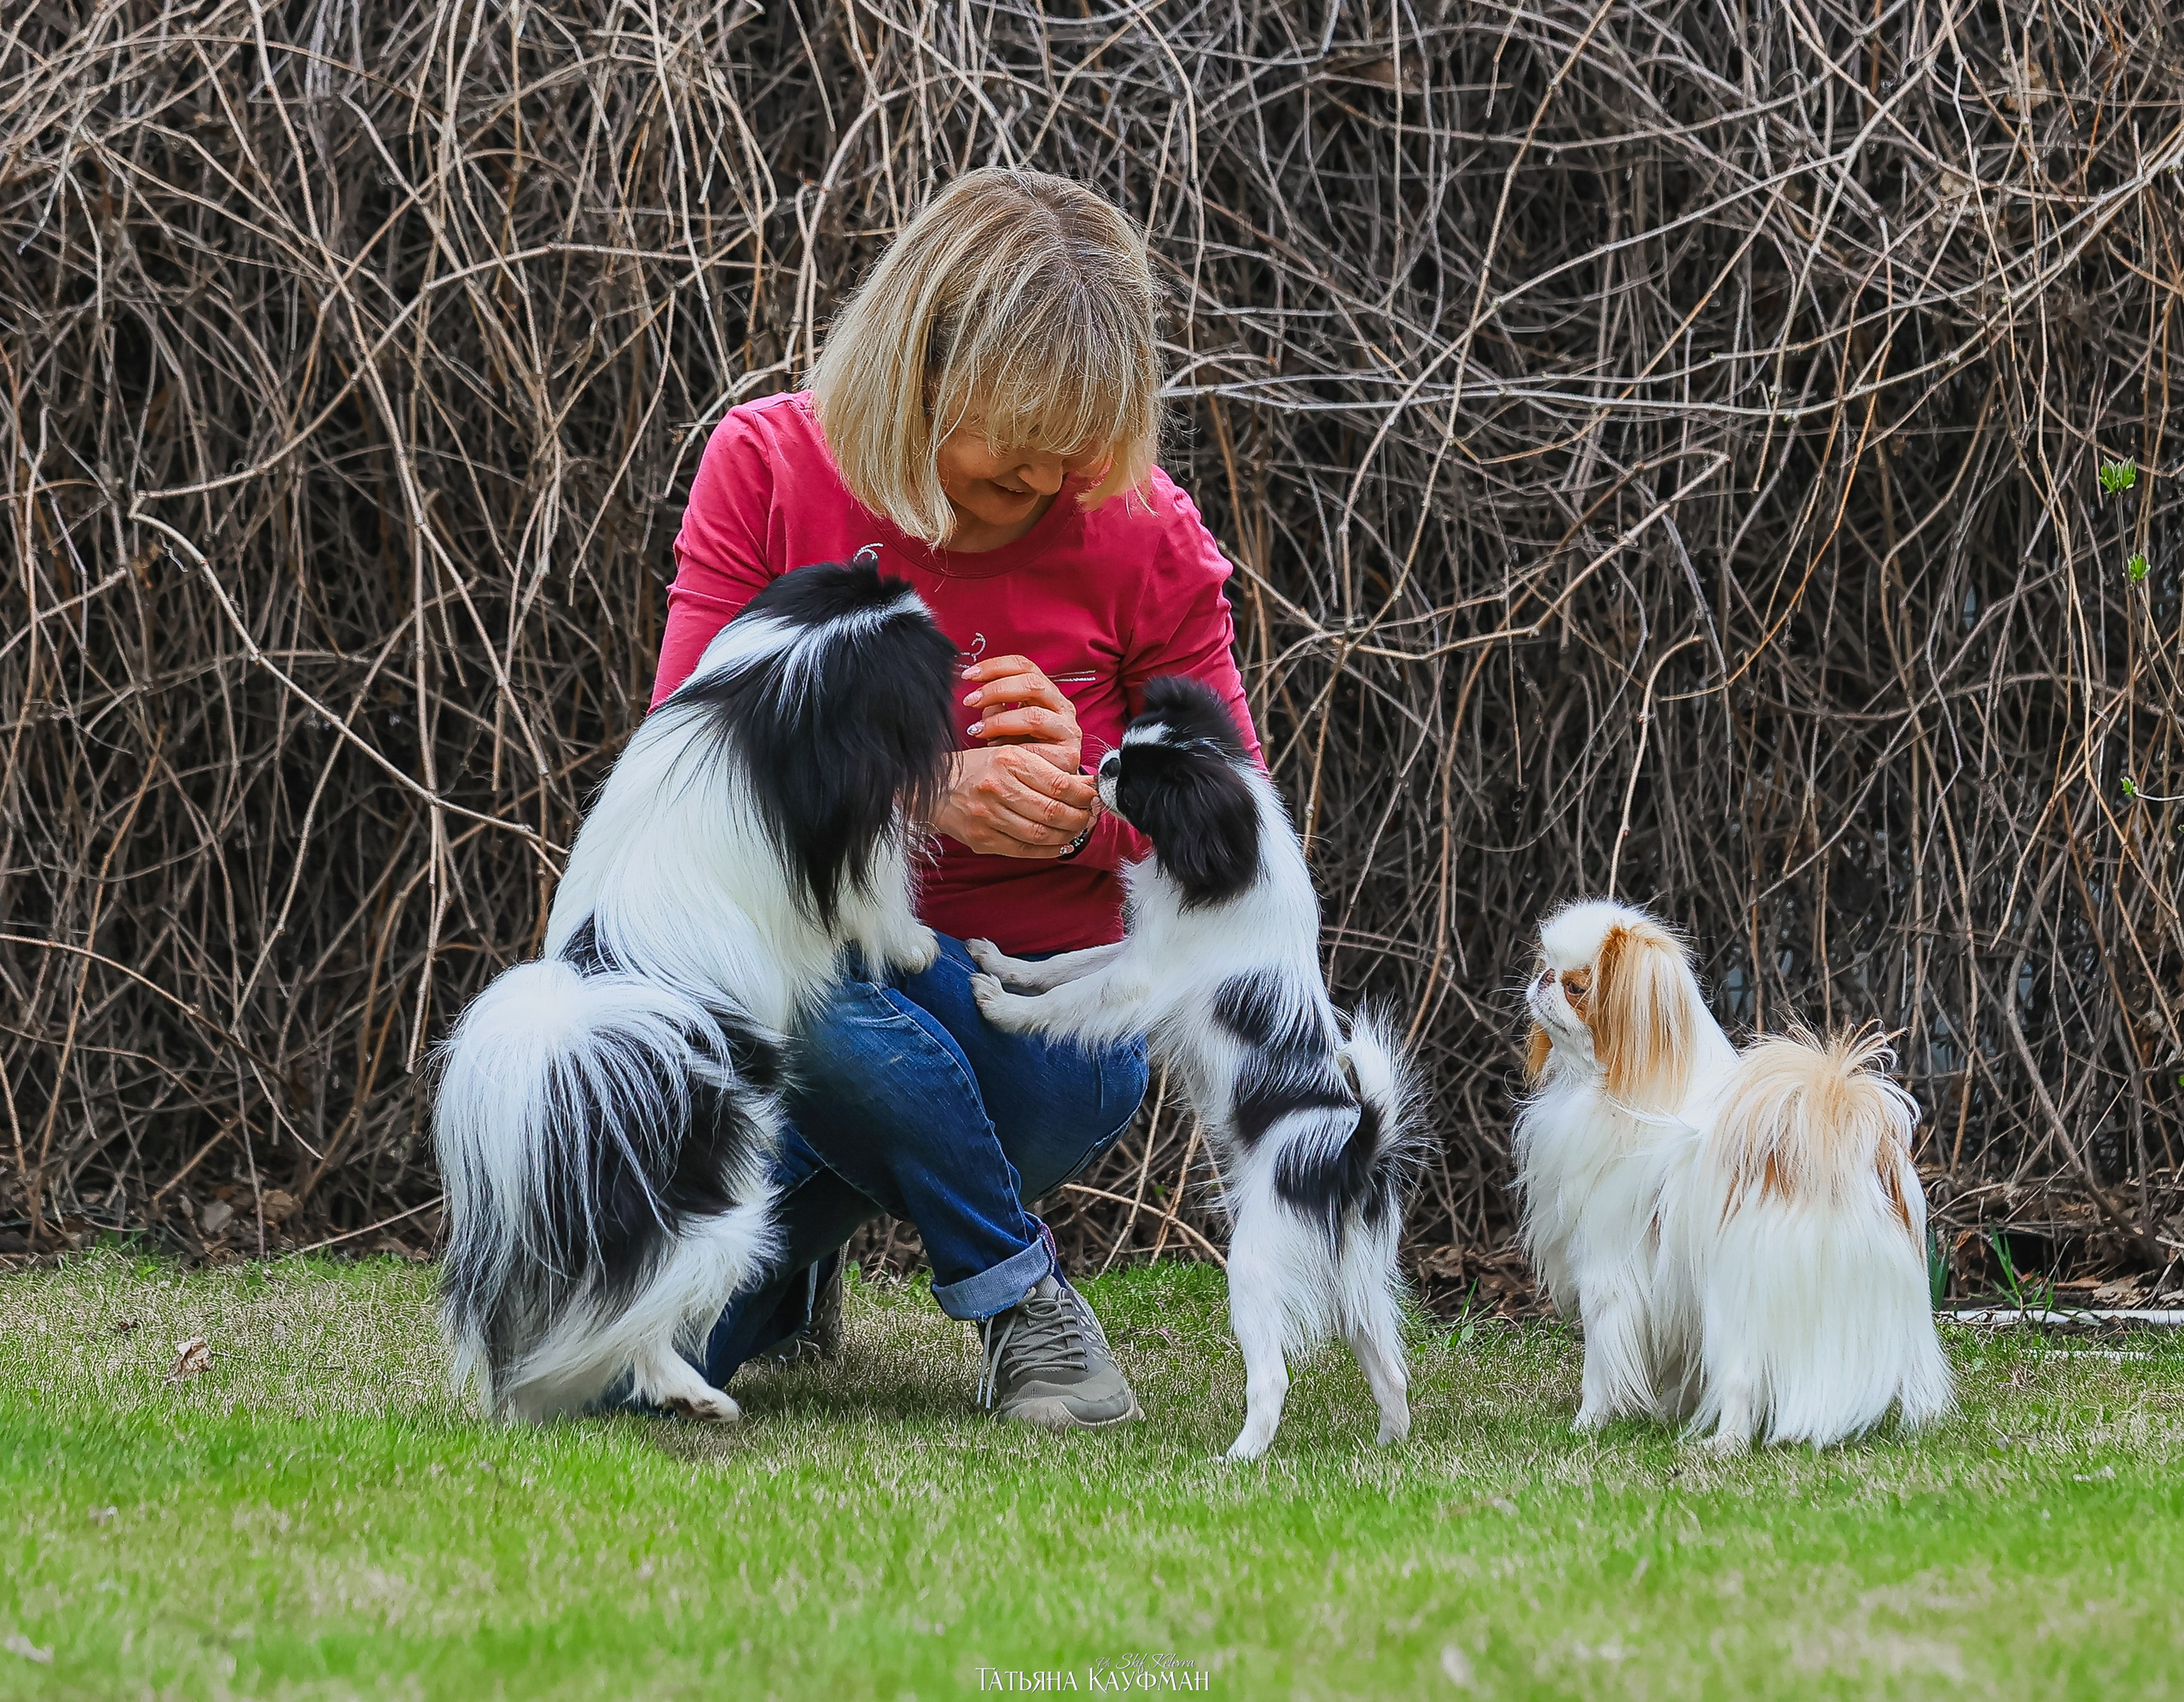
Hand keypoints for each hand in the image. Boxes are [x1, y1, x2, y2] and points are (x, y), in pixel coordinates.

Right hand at [932, 747, 1096, 857]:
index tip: (1094, 797)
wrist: (934, 788)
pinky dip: (1048, 850)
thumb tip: (1087, 784)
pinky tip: (1061, 844)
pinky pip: (1025, 850)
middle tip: (1090, 816)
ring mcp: (988, 817)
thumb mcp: (1011, 754)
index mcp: (1008, 760)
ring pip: (1041, 834)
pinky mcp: (982, 840)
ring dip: (1067, 835)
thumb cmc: (979, 769)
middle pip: (1053, 811)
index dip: (1084, 795)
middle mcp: (997, 788)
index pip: (1059, 783)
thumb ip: (1047, 767)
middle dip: (1080, 817)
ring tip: (1077, 830)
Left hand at [959, 654, 1082, 773]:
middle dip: (996, 689)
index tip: (968, 675)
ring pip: (1034, 715)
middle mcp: (1062, 707)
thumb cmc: (1023, 752)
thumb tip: (975, 693)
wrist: (1044, 786)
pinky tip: (995, 750)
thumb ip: (995, 706)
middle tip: (970, 700)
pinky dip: (1012, 747)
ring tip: (977, 730)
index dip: (995, 666)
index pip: (1025, 667)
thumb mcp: (1005, 723)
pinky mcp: (1068, 756)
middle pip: (1033, 683)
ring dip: (999, 721)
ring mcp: (1068, 731)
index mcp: (1048, 694)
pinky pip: (1036, 748)